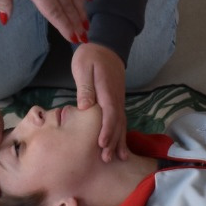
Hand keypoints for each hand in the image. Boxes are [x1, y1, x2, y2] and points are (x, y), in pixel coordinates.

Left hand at [72, 42, 127, 161]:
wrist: (106, 46)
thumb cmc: (91, 56)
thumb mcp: (84, 67)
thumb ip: (85, 87)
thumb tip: (85, 107)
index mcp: (107, 90)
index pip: (110, 113)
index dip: (107, 130)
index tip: (102, 144)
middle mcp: (116, 97)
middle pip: (117, 122)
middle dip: (113, 141)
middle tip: (107, 159)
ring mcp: (118, 99)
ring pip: (121, 123)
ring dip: (119, 140)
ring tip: (119, 158)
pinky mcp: (116, 100)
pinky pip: (120, 119)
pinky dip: (120, 133)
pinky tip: (119, 144)